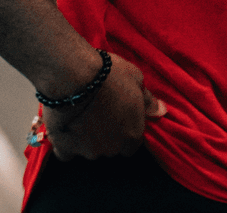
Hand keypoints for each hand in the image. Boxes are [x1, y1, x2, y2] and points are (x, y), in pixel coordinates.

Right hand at [44, 53, 166, 160]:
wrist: (75, 76)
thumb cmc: (109, 74)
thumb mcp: (136, 78)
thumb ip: (148, 100)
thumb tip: (161, 111)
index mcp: (132, 135)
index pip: (132, 143)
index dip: (125, 129)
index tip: (118, 115)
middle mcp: (112, 148)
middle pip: (111, 147)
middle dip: (107, 133)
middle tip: (99, 110)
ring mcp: (87, 151)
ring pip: (89, 149)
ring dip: (87, 137)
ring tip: (80, 113)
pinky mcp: (64, 148)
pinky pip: (66, 152)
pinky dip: (66, 142)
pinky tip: (65, 126)